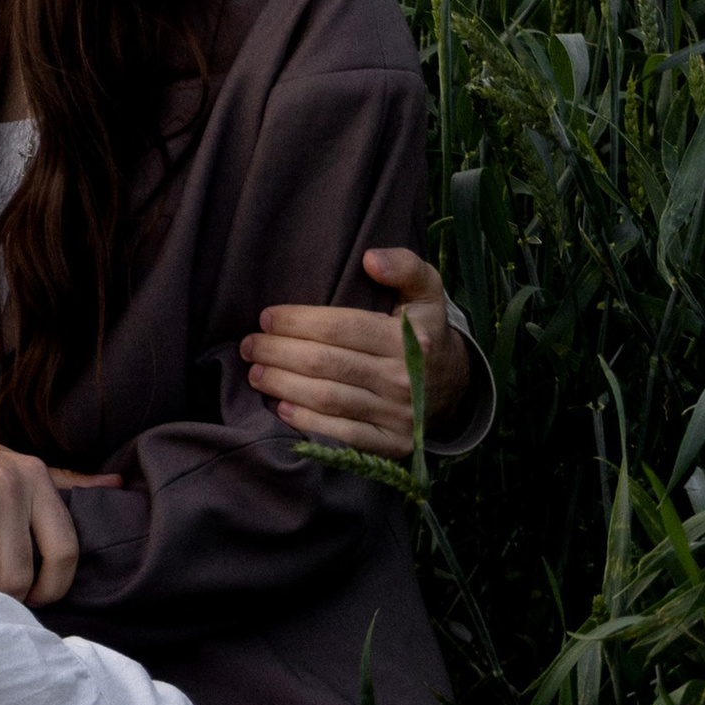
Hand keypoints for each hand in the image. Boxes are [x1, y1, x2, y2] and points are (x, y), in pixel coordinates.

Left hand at [239, 247, 469, 453]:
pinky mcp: (394, 445)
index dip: (297, 322)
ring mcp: (399, 416)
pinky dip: (307, 423)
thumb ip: (404, 266)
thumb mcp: (427, 291)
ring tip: (255, 373)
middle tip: (249, 346)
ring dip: (283, 386)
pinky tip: (281, 408)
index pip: (341, 328)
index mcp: (410, 339)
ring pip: (328, 399)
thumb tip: (370, 259)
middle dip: (278, 353)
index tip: (266, 317)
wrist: (455, 386)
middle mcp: (405, 379)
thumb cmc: (425, 330)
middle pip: (326, 364)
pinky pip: (343, 436)